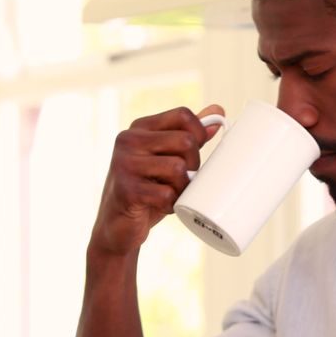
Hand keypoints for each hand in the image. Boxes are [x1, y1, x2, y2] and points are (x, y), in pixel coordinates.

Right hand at [90, 104, 224, 256]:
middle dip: (194, 164)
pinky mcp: (126, 190)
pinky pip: (167, 193)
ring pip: (178, 168)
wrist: (117, 225)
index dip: (199, 133)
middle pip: (186, 141)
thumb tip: (218, 111)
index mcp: (140, 127)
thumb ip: (187, 134)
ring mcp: (125, 164)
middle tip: (184, 179)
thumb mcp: (165, 157)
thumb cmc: (147, 188)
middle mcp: (128, 140)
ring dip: (183, 187)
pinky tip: (163, 205)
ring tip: (173, 192)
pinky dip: (172, 204)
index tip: (197, 151)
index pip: (182, 114)